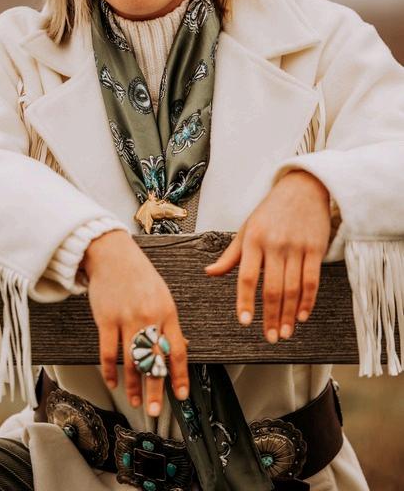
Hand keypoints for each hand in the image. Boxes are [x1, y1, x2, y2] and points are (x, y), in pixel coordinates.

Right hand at [81, 230, 189, 416]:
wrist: (112, 253)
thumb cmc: (138, 274)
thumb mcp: (163, 294)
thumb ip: (170, 322)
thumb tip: (182, 346)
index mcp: (167, 311)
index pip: (176, 350)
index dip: (179, 375)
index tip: (181, 394)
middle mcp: (149, 317)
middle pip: (154, 360)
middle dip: (155, 389)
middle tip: (154, 410)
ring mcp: (126, 318)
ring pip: (131, 360)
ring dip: (133, 385)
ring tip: (135, 400)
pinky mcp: (106, 319)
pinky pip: (108, 352)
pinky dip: (110, 371)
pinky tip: (113, 381)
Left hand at [204, 170, 330, 342]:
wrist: (302, 188)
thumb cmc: (270, 211)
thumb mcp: (246, 228)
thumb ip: (230, 255)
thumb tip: (209, 272)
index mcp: (252, 239)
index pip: (246, 276)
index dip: (245, 300)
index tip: (245, 322)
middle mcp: (273, 244)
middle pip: (271, 287)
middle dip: (270, 316)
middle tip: (269, 337)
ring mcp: (296, 246)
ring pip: (292, 288)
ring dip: (288, 314)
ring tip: (284, 333)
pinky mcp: (315, 248)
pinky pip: (311, 280)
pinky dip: (307, 301)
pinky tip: (302, 316)